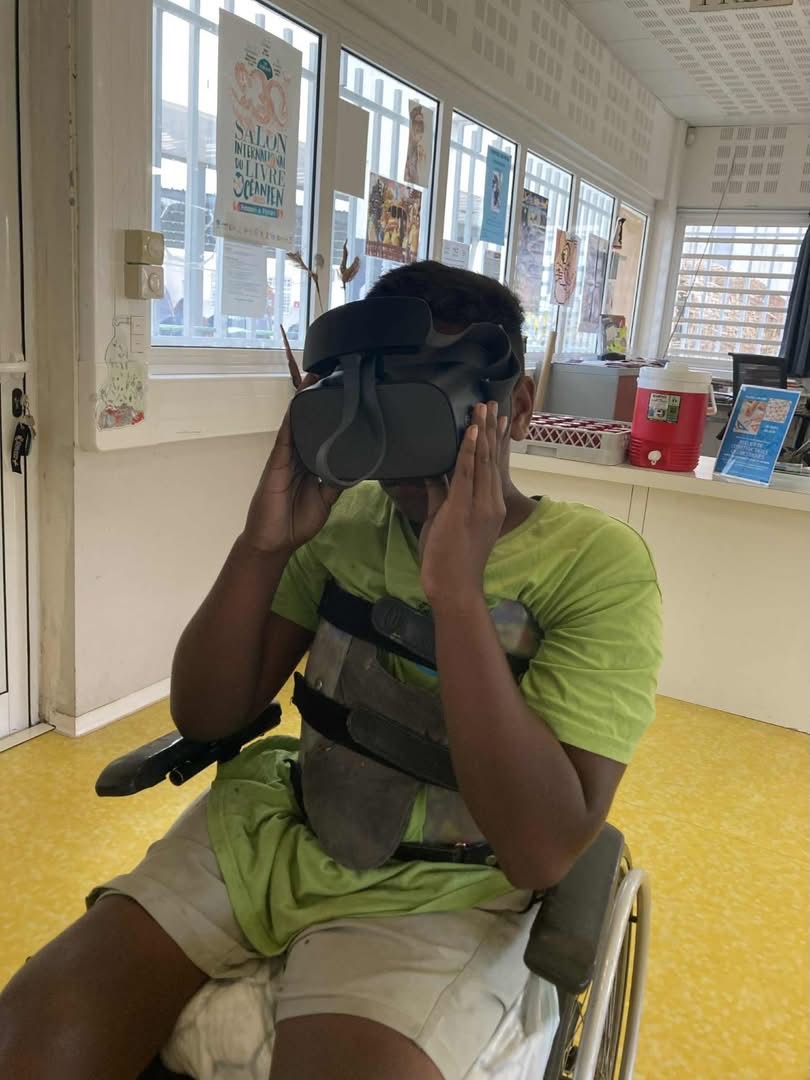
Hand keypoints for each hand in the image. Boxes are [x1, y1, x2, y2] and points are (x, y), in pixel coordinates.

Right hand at [242, 375, 340, 552]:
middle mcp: (297, 457)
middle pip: (309, 423)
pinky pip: (285, 436)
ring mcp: (285, 458)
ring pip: (297, 423)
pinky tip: (298, 401)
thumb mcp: (326, 499)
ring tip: (316, 376)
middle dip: (318, 400)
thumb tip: (357, 466)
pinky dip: (292, 418)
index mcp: (310, 464)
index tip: (344, 396)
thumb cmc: (296, 521)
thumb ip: (337, 481)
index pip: (322, 435)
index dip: (331, 416)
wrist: (274, 541)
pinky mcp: (276, 462)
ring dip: (304, 401)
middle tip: (333, 374)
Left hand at [419, 402, 508, 607]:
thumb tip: (433, 473)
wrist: (454, 586)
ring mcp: (480, 505)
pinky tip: (471, 432)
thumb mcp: (443, 520)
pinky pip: (467, 473)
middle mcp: (491, 502)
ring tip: (482, 407)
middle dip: (491, 428)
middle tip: (492, 402)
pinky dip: (469, 450)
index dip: (496, 441)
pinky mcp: (464, 508)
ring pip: (483, 461)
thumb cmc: (448, 559)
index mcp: (490, 505)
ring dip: (482, 431)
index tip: (499, 419)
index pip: (494, 466)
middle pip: (492, 458)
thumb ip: (440, 495)